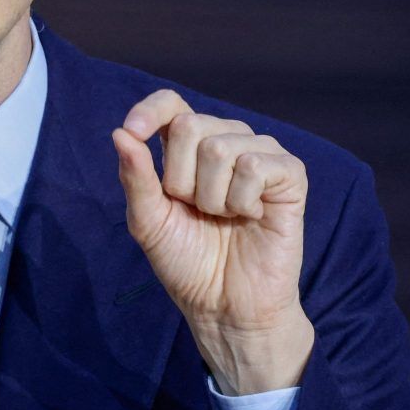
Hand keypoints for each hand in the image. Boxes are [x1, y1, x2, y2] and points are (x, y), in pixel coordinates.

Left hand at [112, 90, 312, 394]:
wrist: (225, 305)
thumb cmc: (187, 262)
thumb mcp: (148, 221)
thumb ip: (136, 178)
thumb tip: (120, 133)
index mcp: (187, 147)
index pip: (170, 104)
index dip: (150, 111)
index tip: (133, 132)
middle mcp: (225, 140)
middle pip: (188, 126)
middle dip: (181, 180)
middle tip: (196, 211)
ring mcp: (260, 153)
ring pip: (220, 147)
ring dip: (213, 197)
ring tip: (224, 218)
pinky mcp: (289, 174)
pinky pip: (255, 165)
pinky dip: (243, 200)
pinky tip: (250, 216)